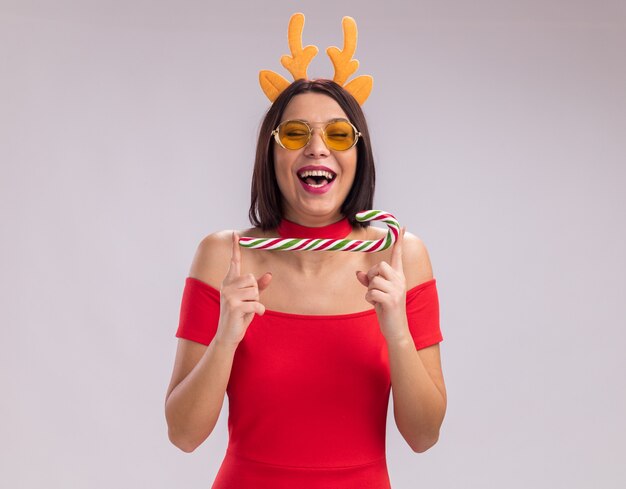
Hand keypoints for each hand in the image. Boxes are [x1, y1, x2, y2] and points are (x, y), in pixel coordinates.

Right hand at [215, 231, 271, 345]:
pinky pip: (257, 304)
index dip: (235, 248)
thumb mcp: (250, 299)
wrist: (228, 335)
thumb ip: (259, 287)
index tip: (236, 235)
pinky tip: (254, 315)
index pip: (234, 263)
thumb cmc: (239, 315)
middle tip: (247, 303)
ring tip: (246, 310)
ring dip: (256, 302)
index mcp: (229, 282)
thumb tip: (270, 275)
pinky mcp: (234, 306)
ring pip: (255, 291)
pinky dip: (260, 311)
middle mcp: (227, 286)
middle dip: (256, 293)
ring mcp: (229, 295)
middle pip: (252, 279)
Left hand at [356, 227, 408, 341]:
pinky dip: (369, 299)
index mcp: (399, 277)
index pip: (397, 256)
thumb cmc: (387, 311)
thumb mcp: (378, 294)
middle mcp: (400, 281)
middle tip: (375, 289)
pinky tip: (376, 306)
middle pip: (379, 266)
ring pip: (373, 280)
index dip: (398, 241)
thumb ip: (369, 282)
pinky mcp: (391, 300)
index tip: (401, 226)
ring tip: (378, 300)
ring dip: (370, 291)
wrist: (397, 330)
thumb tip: (358, 273)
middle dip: (372, 276)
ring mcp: (396, 290)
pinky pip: (371, 293)